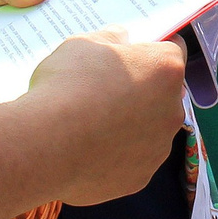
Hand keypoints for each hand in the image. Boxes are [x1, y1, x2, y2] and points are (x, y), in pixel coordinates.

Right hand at [23, 26, 187, 206]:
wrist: (45, 145)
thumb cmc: (66, 85)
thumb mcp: (83, 43)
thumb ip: (110, 39)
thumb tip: (121, 40)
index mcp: (166, 69)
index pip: (172, 51)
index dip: (149, 51)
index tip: (129, 55)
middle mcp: (172, 109)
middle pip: (161, 95)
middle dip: (140, 92)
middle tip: (102, 92)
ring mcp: (158, 148)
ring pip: (148, 131)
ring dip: (129, 127)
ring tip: (89, 126)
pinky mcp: (139, 179)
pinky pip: (130, 161)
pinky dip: (114, 156)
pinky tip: (85, 151)